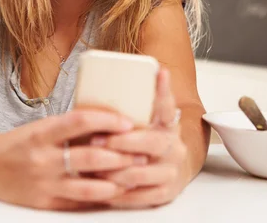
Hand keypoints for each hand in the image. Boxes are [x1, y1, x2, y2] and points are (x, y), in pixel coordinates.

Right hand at [0, 109, 146, 209]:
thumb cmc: (21, 142)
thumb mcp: (43, 128)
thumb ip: (72, 127)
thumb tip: (110, 121)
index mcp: (42, 133)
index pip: (79, 121)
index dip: (107, 121)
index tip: (128, 122)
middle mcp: (42, 159)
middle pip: (90, 158)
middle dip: (120, 156)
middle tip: (142, 153)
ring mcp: (44, 184)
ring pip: (88, 187)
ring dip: (116, 183)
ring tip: (134, 177)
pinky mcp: (44, 204)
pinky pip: (78, 204)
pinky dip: (99, 199)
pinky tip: (115, 194)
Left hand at [91, 68, 188, 208]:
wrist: (171, 168)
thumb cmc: (145, 141)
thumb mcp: (143, 122)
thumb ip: (128, 109)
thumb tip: (96, 85)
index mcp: (168, 122)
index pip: (166, 103)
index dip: (163, 89)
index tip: (159, 71)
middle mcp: (174, 143)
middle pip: (152, 141)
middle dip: (123, 142)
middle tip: (97, 140)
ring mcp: (172, 168)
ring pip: (142, 171)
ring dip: (116, 170)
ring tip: (93, 168)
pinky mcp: (167, 190)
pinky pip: (142, 195)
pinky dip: (121, 193)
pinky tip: (105, 188)